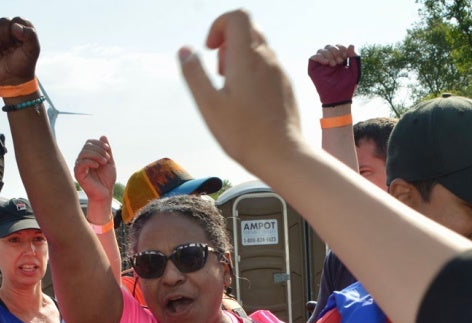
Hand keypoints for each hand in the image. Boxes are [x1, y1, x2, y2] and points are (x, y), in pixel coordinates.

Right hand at [0, 16, 39, 84]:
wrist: (14, 78)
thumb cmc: (25, 63)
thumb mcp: (33, 50)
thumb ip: (30, 35)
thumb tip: (14, 26)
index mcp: (21, 28)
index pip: (16, 20)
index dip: (17, 31)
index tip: (20, 43)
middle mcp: (8, 29)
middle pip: (2, 21)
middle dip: (6, 36)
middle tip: (10, 48)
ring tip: (4, 52)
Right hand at [74, 136, 116, 211]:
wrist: (105, 194)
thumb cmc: (107, 180)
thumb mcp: (109, 162)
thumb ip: (106, 150)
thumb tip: (103, 136)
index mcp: (88, 156)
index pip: (89, 143)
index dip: (99, 143)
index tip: (108, 150)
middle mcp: (82, 160)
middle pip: (86, 146)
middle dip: (99, 149)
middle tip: (107, 158)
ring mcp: (79, 166)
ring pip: (84, 153)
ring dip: (96, 155)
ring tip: (104, 162)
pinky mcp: (78, 174)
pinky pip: (81, 162)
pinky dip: (90, 161)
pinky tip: (97, 166)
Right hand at [180, 11, 306, 174]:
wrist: (283, 156)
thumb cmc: (245, 135)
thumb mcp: (209, 105)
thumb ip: (194, 74)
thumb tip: (185, 51)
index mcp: (248, 58)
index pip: (238, 16)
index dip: (219, 25)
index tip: (210, 50)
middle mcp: (268, 60)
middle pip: (248, 29)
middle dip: (227, 42)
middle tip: (220, 73)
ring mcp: (280, 72)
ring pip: (258, 48)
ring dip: (239, 58)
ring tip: (231, 89)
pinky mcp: (286, 86)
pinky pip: (268, 66)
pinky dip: (252, 72)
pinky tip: (246, 101)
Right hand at [308, 44, 358, 105]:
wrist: (339, 98)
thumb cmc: (347, 86)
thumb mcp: (355, 70)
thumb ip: (354, 57)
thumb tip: (351, 45)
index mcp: (338, 60)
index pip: (337, 47)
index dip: (342, 48)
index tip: (345, 57)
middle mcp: (328, 61)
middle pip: (329, 47)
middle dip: (335, 51)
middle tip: (339, 61)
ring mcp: (320, 65)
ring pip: (321, 50)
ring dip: (328, 54)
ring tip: (333, 64)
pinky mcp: (313, 70)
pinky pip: (313, 57)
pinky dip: (320, 57)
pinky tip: (327, 63)